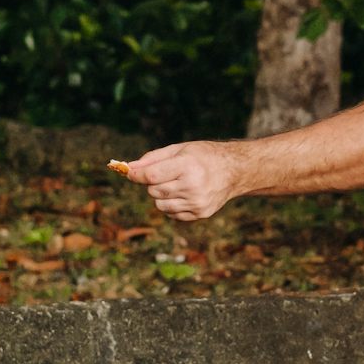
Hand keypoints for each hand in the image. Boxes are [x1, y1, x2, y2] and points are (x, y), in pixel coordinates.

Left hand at [123, 142, 237, 221]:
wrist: (235, 171)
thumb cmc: (204, 156)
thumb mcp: (179, 149)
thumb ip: (153, 159)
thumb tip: (129, 168)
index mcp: (187, 166)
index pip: (151, 176)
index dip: (136, 175)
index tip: (129, 172)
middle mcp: (193, 186)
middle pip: (154, 191)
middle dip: (152, 183)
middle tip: (164, 174)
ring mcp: (197, 202)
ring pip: (160, 205)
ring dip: (161, 196)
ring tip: (175, 184)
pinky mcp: (200, 213)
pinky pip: (172, 214)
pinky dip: (171, 205)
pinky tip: (184, 194)